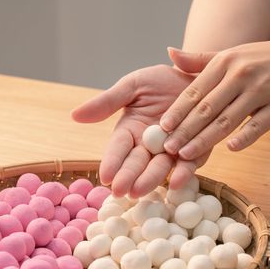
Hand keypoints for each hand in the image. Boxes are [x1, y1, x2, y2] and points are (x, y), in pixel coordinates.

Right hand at [72, 65, 210, 196]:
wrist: (194, 77)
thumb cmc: (161, 81)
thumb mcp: (132, 86)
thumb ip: (107, 102)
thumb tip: (75, 115)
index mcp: (130, 130)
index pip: (118, 148)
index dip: (111, 162)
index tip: (104, 176)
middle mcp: (148, 145)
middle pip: (136, 163)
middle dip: (127, 177)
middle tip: (119, 191)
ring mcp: (170, 151)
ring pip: (159, 168)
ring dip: (149, 180)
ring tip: (139, 191)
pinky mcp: (194, 152)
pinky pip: (188, 164)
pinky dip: (182, 173)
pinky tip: (176, 182)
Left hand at [160, 40, 269, 159]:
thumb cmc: (256, 59)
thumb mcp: (228, 55)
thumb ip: (198, 60)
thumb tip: (169, 53)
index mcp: (224, 63)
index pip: (194, 91)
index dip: (177, 111)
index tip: (162, 127)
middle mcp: (241, 75)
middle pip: (207, 109)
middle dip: (185, 130)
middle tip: (168, 148)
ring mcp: (262, 90)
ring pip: (227, 120)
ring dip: (205, 139)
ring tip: (186, 154)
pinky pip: (260, 124)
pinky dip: (246, 137)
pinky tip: (230, 148)